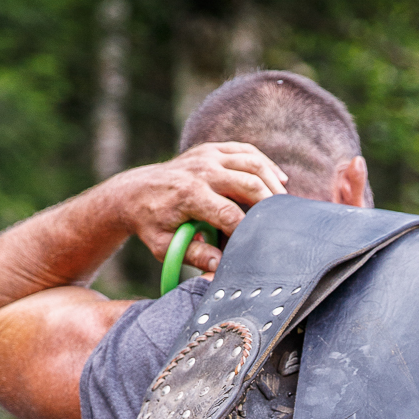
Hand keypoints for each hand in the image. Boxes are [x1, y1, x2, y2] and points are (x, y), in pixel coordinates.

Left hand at [112, 143, 288, 270]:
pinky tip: (279, 180)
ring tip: (284, 203)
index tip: (260, 244)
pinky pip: (246, 152)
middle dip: (270, 204)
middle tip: (284, 222)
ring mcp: (207, 156)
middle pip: (249, 183)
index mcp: (189, 195)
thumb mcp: (165, 246)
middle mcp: (201, 171)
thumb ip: (194, 256)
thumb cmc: (151, 223)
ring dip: (273, 182)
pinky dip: (265, 165)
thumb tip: (220, 268)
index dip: (248, 231)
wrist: (133, 192)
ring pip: (253, 162)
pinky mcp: (212, 149)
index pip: (229, 213)